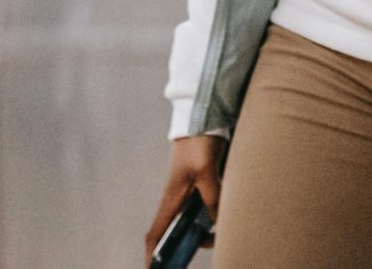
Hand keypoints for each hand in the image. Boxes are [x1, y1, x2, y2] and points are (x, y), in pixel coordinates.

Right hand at [145, 135, 222, 260]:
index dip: (151, 254)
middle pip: (172, 234)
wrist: (201, 118)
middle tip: (184, 265)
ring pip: (189, 223)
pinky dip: (208, 221)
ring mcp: (187, 193)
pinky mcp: (199, 186)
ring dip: (197, 236)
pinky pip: (202, 210)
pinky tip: (220, 223)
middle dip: (176, 251)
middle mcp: (176, 200)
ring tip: (210, 240)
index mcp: (171, 199)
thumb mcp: (207, 171)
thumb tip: (217, 222)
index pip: (155, 234)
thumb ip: (212, 197)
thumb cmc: (199, 143)